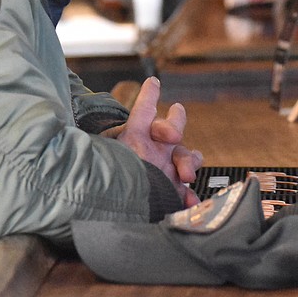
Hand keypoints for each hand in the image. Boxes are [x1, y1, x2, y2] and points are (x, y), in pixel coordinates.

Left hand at [114, 77, 203, 205]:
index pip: (144, 110)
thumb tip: (118, 124)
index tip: (153, 83)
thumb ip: (112, 143)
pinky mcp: (172, 189)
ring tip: (185, 174)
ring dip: (189, 162)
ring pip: (188, 156)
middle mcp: (153, 149)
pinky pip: (188, 189)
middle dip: (175, 125)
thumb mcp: (110, 157)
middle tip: (172, 136)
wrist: (114, 214)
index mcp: (136, 137)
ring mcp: (165, 168)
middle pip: (172, 128)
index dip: (150, 95)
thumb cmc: (108, 183)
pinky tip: (188, 200)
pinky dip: (189, 196)